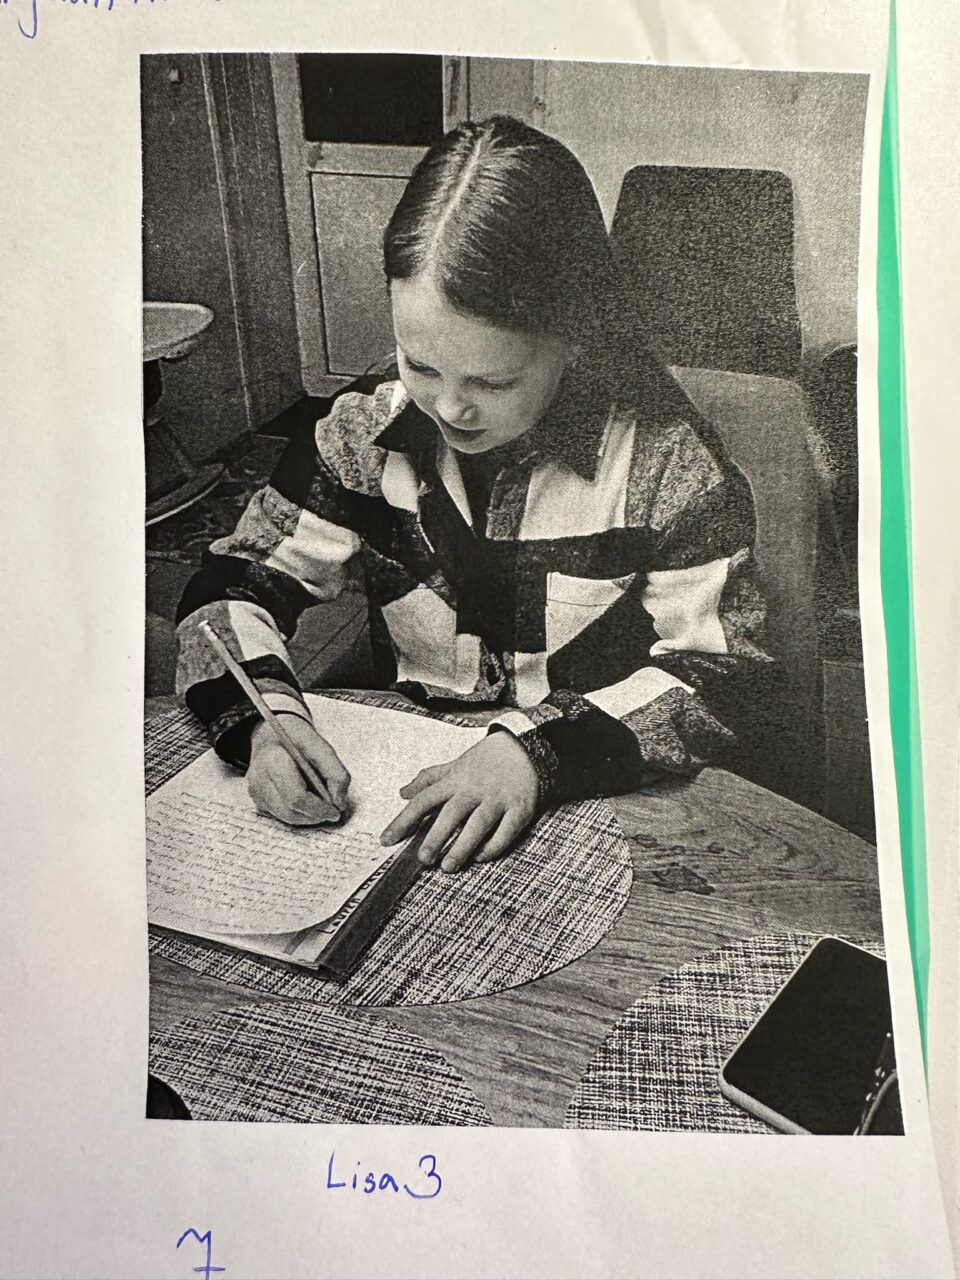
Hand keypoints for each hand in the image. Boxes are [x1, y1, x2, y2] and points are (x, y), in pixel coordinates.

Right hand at [248, 715, 349, 825]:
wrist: (270, 733)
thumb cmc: (296, 738)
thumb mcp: (320, 745)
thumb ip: (335, 772)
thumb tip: (340, 804)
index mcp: (273, 762)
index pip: (295, 797)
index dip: (318, 808)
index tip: (336, 811)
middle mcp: (258, 780)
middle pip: (290, 812)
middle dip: (315, 815)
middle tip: (333, 810)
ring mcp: (256, 793)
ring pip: (286, 818)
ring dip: (308, 816)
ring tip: (322, 804)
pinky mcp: (258, 802)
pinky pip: (282, 816)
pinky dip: (299, 813)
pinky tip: (307, 800)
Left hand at [380, 732, 537, 872]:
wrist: (527, 747)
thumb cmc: (489, 759)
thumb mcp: (456, 764)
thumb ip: (429, 779)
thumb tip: (403, 792)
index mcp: (456, 780)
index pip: (423, 800)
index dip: (404, 820)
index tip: (387, 839)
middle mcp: (475, 790)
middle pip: (451, 814)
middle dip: (436, 837)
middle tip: (424, 858)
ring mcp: (498, 800)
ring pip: (478, 824)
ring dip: (463, 847)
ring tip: (449, 866)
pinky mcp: (519, 809)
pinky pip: (505, 832)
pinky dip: (492, 847)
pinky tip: (479, 858)